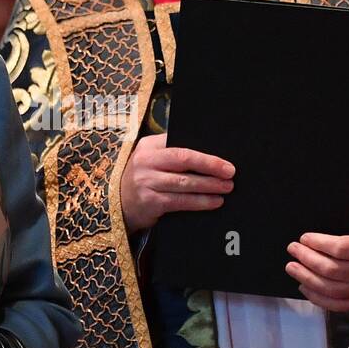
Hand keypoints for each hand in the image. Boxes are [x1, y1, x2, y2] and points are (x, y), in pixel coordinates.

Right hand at [119, 133, 234, 232]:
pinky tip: (214, 202)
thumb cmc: (144, 178)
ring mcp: (146, 182)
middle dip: (210, 165)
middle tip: (230, 172)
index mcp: (149, 145)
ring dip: (209, 185)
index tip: (224, 159)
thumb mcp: (152, 159)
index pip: (180, 144)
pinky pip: (180, 201)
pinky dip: (200, 202)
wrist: (118, 203)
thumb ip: (172, 154)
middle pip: (183, 160)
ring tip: (226, 188)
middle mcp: (146, 161)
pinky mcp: (150, 202)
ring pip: (184, 182)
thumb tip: (211, 158)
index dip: (204, 153)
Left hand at [284, 198, 348, 311]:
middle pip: (332, 270)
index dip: (320, 244)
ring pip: (331, 289)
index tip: (304, 238)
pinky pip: (338, 304)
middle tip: (292, 250)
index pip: (341, 249)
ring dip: (307, 279)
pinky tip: (304, 288)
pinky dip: (318, 298)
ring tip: (292, 267)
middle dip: (308, 260)